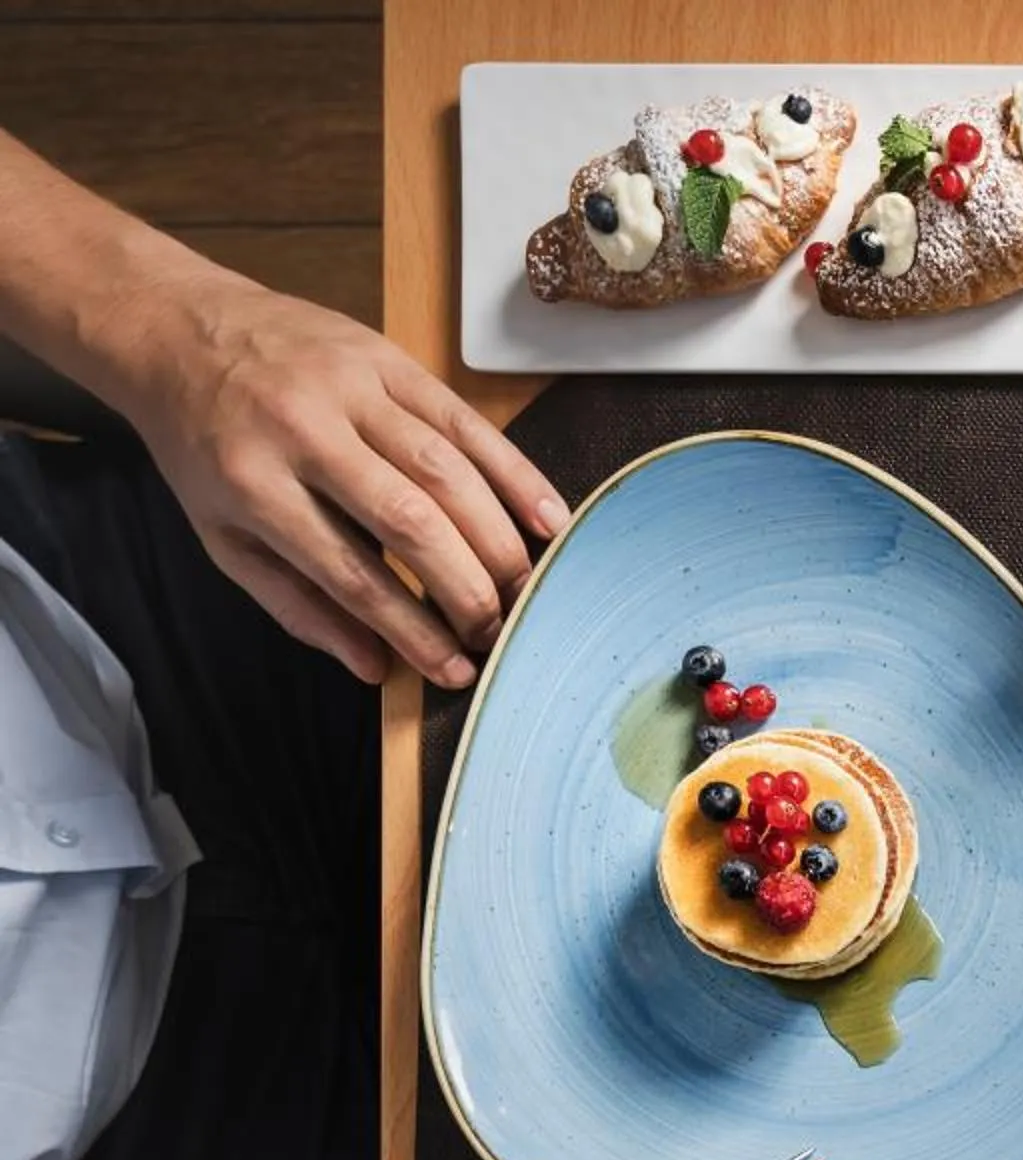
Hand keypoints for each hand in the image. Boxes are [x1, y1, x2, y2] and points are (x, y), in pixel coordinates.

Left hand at [103, 272, 566, 687]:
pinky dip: (514, 472)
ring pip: (447, 470)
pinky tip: (546, 518)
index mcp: (252, 483)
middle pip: (410, 520)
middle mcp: (304, 430)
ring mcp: (351, 387)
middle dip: (467, 587)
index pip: (350, 572)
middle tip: (498, 633)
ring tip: (525, 588)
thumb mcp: (223, 533)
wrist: (179, 330)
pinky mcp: (389, 360)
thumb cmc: (204, 445)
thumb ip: (296, 603)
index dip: (412, 628)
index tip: (454, 669)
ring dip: (498, 537)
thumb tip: (373, 667)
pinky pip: (466, 421)